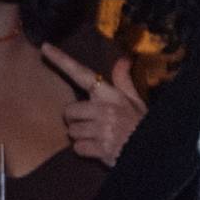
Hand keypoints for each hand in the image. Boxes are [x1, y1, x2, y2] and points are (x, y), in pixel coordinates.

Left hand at [43, 44, 147, 168]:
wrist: (154, 151)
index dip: (62, 60)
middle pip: (69, 110)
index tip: (45, 47)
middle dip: (76, 120)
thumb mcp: (136, 102)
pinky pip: (78, 148)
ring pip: (72, 131)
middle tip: (92, 125)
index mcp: (112, 95)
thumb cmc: (141, 126)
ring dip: (81, 137)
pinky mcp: (101, 148)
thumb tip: (123, 59)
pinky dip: (86, 150)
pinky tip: (99, 149)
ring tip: (99, 138)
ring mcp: (102, 129)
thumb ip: (124, 82)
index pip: (83, 74)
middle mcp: (105, 109)